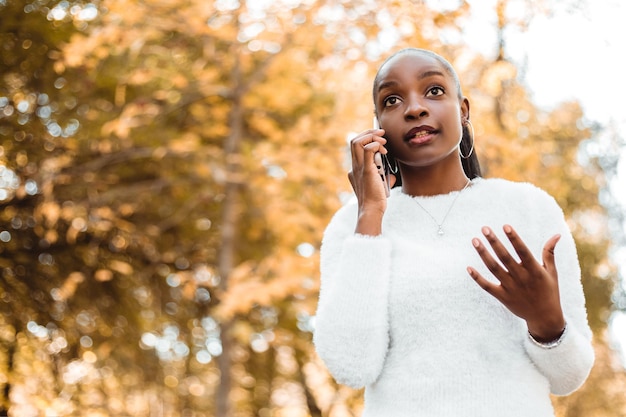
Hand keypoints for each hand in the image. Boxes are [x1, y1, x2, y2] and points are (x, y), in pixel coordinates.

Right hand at [348, 129, 395, 234]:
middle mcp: (354, 166)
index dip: (366, 138)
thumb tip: (391, 175)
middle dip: (369, 133)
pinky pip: (368, 150)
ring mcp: (358, 168)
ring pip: (357, 142)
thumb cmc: (375, 200)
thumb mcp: (378, 185)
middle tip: (381, 133)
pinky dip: (376, 145)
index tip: (379, 139)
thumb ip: (382, 178)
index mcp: (354, 169)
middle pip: (354, 140)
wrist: (371, 209)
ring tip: (383, 141)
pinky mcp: (366, 170)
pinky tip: (383, 150)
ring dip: (371, 137)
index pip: (356, 146)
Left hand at [466, 225, 565, 341]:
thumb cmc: (549, 291)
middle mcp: (521, 278)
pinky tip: (468, 267)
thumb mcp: (551, 272)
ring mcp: (511, 288)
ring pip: (494, 268)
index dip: (514, 239)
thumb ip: (549, 253)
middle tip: (484, 228)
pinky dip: (477, 278)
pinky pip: (487, 286)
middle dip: (494, 242)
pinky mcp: (502, 297)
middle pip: (505, 257)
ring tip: (475, 240)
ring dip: (483, 254)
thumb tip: (556, 235)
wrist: (545, 317)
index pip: (523, 251)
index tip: (505, 226)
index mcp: (534, 270)